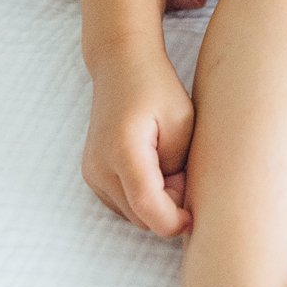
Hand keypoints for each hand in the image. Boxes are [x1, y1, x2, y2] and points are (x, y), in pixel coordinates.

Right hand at [84, 51, 194, 237]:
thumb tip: (177, 205)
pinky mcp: (93, 176)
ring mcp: (92, 173)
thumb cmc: (157, 88)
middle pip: (140, 216)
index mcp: (123, 150)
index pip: (147, 206)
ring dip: (155, 204)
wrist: (121, 65)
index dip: (173, 221)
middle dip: (168, 208)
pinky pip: (123, 204)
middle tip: (185, 174)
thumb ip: (179, 169)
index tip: (194, 217)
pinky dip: (142, 198)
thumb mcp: (181, 122)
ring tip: (170, 167)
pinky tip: (155, 170)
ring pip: (132, 214)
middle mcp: (100, 166)